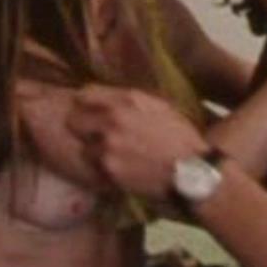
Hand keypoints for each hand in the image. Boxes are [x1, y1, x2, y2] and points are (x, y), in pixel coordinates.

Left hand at [66, 85, 208, 201]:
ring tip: (110, 158)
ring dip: (93, 153)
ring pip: (83, 148)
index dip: (85, 103)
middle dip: (83, 129)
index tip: (88, 111)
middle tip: (93, 137)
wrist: (193, 172)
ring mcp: (107, 145)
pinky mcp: (108, 169)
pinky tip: (118, 171)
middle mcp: (113, 119)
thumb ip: (133, 101)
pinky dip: (101, 171)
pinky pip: (93, 168)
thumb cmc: (182, 139)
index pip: (85, 94)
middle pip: (74, 120)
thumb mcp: (161, 107)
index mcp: (128, 100)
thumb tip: (110, 99)